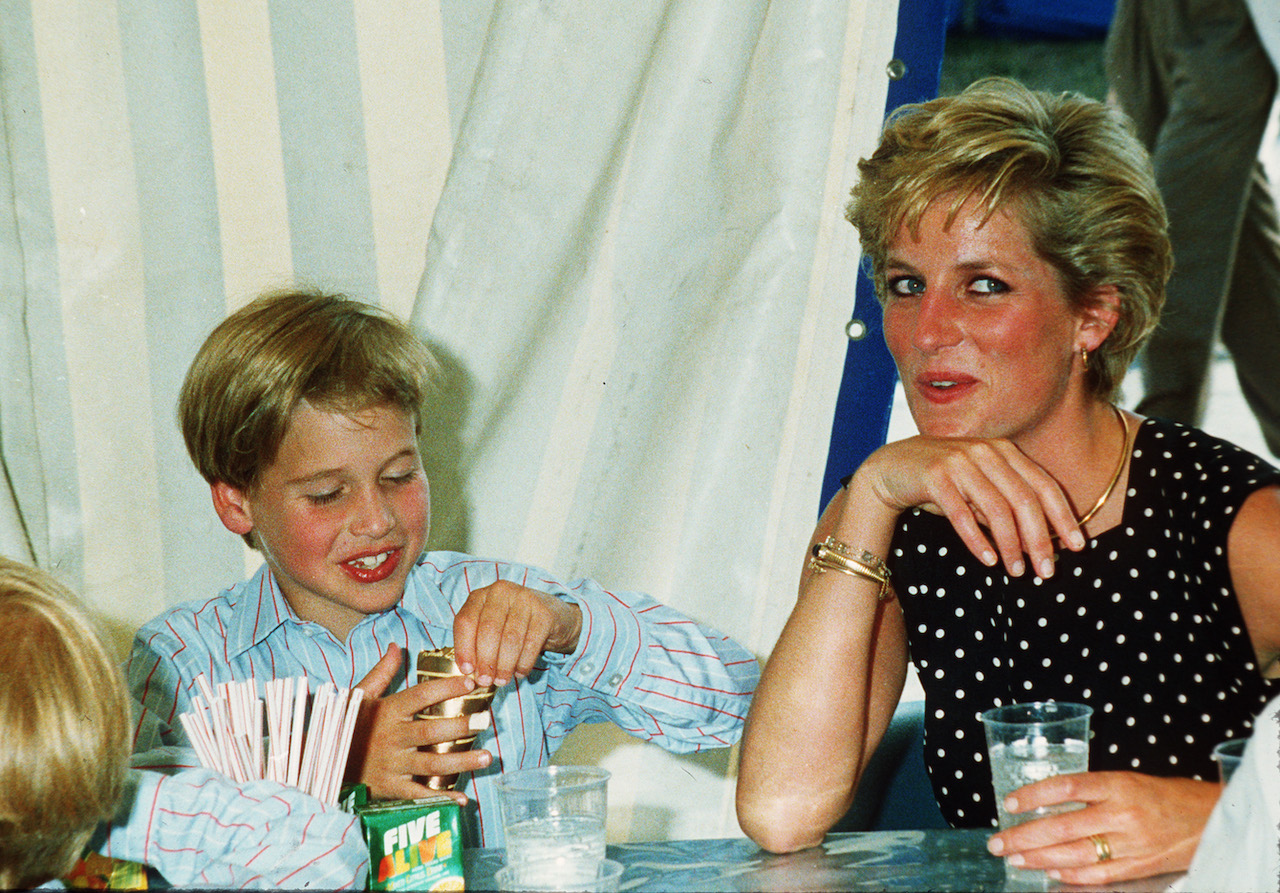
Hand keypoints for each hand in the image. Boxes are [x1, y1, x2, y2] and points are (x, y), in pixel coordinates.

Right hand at [346, 643, 493, 801]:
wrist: (318, 762)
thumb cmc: (342, 725)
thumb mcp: (358, 696)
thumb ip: (382, 672)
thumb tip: (397, 646)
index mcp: (387, 711)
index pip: (421, 695)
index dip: (447, 688)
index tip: (471, 683)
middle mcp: (391, 737)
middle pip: (431, 731)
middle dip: (460, 726)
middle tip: (485, 721)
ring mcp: (391, 764)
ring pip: (431, 763)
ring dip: (460, 761)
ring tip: (486, 756)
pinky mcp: (389, 787)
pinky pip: (418, 793)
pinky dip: (440, 797)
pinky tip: (461, 797)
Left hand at [452, 580, 582, 685]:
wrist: (552, 618)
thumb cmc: (512, 627)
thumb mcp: (490, 631)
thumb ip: (476, 646)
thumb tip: (468, 673)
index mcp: (481, 596)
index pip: (465, 621)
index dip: (463, 648)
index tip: (467, 671)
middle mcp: (501, 592)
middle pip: (488, 630)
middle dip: (486, 660)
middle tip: (486, 681)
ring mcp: (525, 599)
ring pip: (510, 638)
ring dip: (504, 665)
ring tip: (502, 680)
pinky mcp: (544, 613)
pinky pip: (531, 643)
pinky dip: (523, 662)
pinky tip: (520, 672)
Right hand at [856, 435, 1085, 578]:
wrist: (892, 468)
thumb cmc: (943, 483)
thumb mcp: (981, 490)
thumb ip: (1009, 506)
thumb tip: (1044, 542)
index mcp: (1005, 450)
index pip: (1044, 486)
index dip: (1064, 518)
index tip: (1077, 548)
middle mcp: (986, 451)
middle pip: (1025, 500)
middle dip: (1040, 540)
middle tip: (1046, 572)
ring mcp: (959, 461)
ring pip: (997, 509)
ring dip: (1011, 545)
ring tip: (1016, 572)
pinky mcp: (935, 476)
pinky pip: (962, 514)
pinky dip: (978, 540)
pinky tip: (989, 560)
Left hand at [986, 770, 1219, 883]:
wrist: (1211, 819)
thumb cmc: (1162, 796)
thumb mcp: (1126, 781)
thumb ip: (1090, 792)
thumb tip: (1045, 803)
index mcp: (1118, 785)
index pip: (1066, 786)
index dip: (1034, 795)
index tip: (1010, 803)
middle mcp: (1122, 814)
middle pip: (1063, 826)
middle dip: (1025, 836)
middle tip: (998, 842)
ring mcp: (1131, 844)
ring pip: (1075, 854)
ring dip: (1039, 858)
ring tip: (1015, 858)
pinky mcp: (1139, 867)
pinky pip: (1097, 873)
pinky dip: (1070, 874)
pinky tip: (1049, 872)